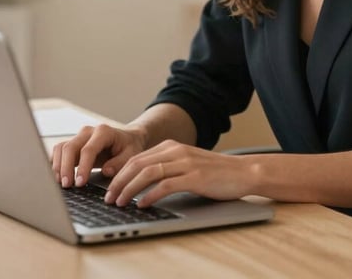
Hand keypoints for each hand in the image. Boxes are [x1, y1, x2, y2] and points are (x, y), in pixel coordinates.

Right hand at [51, 123, 146, 187]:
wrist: (127, 138)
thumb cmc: (129, 146)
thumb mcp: (131, 154)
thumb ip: (120, 162)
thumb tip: (106, 171)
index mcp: (104, 132)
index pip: (88, 149)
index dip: (82, 167)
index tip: (80, 183)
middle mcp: (89, 131)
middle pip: (70, 147)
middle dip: (66, 168)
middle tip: (67, 186)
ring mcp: (79, 137)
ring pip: (61, 148)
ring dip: (58, 166)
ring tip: (61, 184)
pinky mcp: (73, 144)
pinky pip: (59, 151)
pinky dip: (55, 163)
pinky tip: (56, 177)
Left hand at [104, 141, 254, 206]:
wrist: (243, 172)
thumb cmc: (215, 172)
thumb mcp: (187, 164)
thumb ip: (168, 167)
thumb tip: (140, 182)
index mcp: (172, 147)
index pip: (138, 157)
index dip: (119, 172)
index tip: (108, 188)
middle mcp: (177, 151)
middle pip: (138, 163)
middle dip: (119, 181)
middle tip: (108, 197)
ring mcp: (186, 163)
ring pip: (148, 173)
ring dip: (129, 189)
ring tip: (119, 202)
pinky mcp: (194, 177)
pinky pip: (165, 185)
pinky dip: (150, 195)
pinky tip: (141, 204)